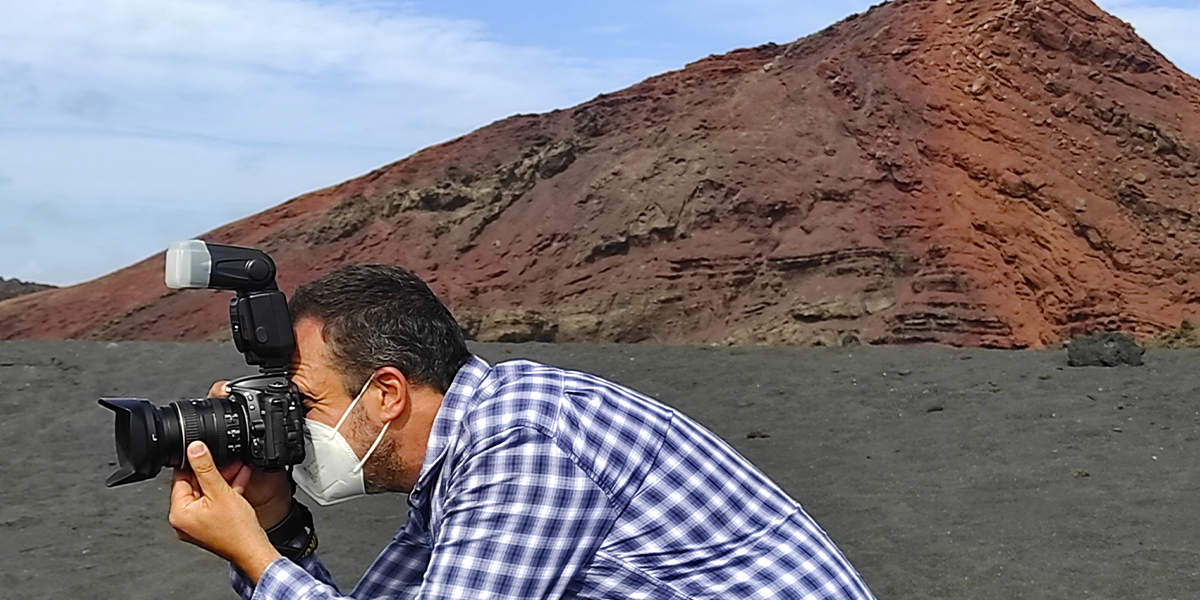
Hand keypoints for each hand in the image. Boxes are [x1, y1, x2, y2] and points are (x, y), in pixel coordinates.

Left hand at [170, 441, 280, 582]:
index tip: (203, 451)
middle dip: (213, 471)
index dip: (193, 463)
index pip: (180, 479)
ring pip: (208, 493)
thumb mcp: (220, 491)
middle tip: (225, 459)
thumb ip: (205, 467)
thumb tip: (194, 449)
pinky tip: (240, 478)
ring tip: (237, 466)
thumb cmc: (236, 530)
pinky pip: (215, 503)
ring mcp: (198, 524)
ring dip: (223, 479)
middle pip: (195, 485)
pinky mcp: (210, 525)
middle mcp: (184, 521)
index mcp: (179, 514)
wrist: (253, 549)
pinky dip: (226, 492)